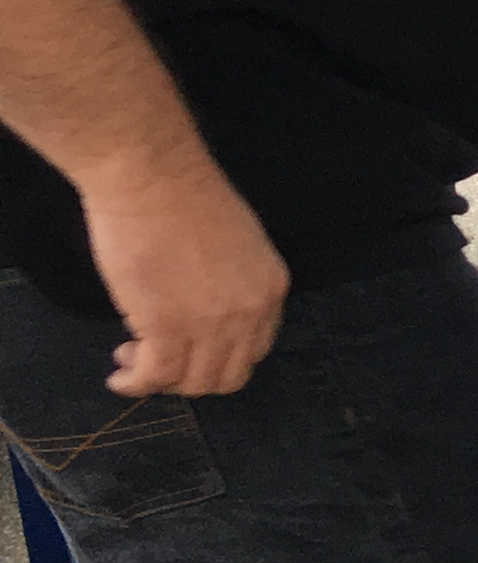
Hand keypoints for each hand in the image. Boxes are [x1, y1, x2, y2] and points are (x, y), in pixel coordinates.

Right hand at [82, 158, 285, 397]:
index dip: (220, 357)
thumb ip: (230, 281)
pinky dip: (136, 384)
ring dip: (162, 382)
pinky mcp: (167, 328)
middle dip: (192, 377)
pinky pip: (155, 376)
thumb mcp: (235, 244)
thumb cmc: (183, 196)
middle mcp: (250, 313)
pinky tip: (121, 378)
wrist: (153, 177)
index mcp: (270, 289)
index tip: (191, 350)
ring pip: (194, 383)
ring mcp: (212, 325)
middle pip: (228, 374)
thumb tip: (204, 304)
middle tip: (158, 362)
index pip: (255, 348)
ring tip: (132, 362)